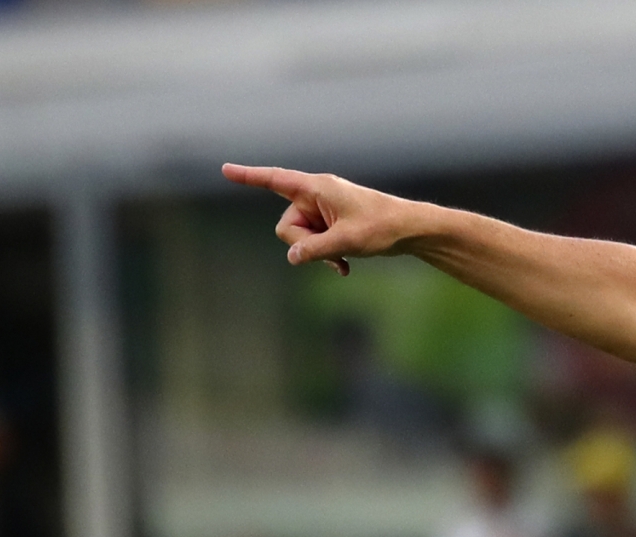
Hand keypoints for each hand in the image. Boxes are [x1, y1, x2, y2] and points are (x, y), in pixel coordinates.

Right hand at [220, 164, 421, 275]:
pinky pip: (315, 242)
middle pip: (287, 225)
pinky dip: (326, 255)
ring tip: (345, 258)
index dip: (249, 177)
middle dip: (304, 243)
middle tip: (333, 250)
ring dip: (319, 252)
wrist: (411, 231)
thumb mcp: (346, 241)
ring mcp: (324, 210)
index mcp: (317, 188)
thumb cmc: (382, 228)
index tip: (225, 170)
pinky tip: (345, 268)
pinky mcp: (332, 224)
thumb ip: (315, 249)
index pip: (275, 180)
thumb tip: (292, 257)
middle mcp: (316, 195)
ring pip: (301, 238)